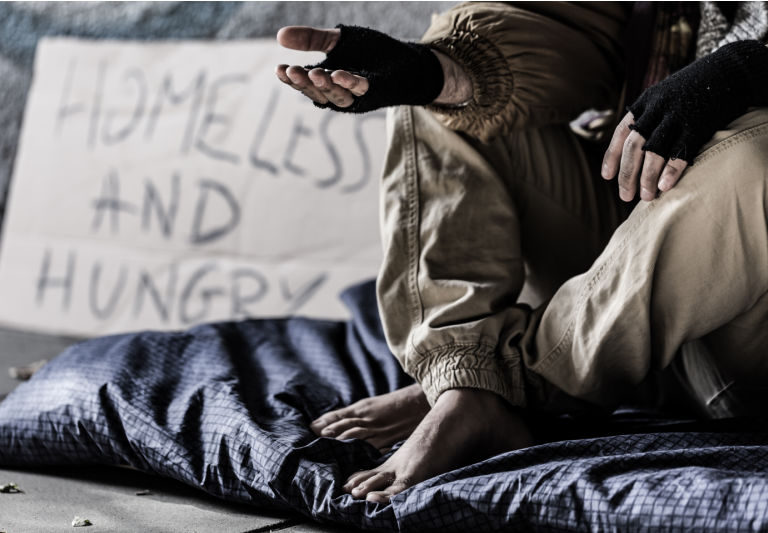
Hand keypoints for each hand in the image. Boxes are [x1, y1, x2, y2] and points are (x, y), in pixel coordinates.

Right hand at [275, 26, 369, 108]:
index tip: (279, 69)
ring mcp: (356, 96)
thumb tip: (279, 35)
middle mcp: (338, 92)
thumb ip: (311, 38)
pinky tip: (339, 74)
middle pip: (317, 92)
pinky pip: (360, 89)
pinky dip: (350, 83)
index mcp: (325, 81)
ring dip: (325, 85)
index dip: (291, 78)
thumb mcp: (336, 40)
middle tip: (292, 71)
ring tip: (314, 72)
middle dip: (304, 82)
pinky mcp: (374, 92)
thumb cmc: (369, 52)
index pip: (304, 82)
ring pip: (336, 96)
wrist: (404, 60)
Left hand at [601, 40, 767, 202]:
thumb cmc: (692, 91)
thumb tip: (632, 150)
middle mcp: (657, 110)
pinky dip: (671, 170)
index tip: (607, 177)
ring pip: (654, 152)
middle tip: (626, 196)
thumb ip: (648, 117)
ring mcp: (677, 116)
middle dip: (627, 174)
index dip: (612, 156)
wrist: (727, 70)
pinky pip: (680, 151)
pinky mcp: (698, 124)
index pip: (621, 133)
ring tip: (646, 197)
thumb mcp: (663, 96)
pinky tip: (665, 186)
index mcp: (645, 103)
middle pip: (633, 147)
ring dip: (647, 177)